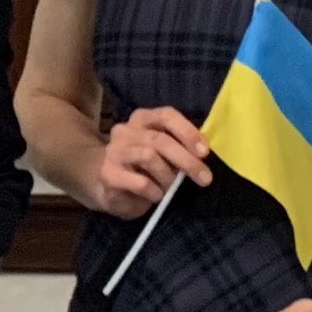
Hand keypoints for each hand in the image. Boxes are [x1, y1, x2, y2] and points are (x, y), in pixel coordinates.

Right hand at [88, 107, 210, 220]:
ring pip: (149, 157)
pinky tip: (156, 196)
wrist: (107, 186)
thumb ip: (179, 147)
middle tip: (205, 178)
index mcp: (142, 119)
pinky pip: (140, 182)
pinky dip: (155, 192)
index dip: (188, 132)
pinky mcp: (109, 174)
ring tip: (170, 188)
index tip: (204, 152)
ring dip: (167, 177)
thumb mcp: (163, 153)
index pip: (166, 115)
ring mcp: (114, 151)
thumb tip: (202, 153)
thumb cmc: (142, 168)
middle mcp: (126, 130)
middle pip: (160, 139)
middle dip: (186, 160)